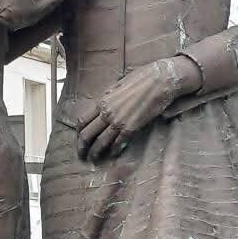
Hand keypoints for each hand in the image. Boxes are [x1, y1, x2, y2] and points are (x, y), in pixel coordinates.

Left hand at [76, 56, 201, 163]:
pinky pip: (119, 143)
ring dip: (96, 152)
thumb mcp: (117, 85)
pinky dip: (114, 151)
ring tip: (93, 160)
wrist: (159, 81)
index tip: (78, 139)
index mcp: (102, 101)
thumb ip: (108, 97)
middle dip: (82, 147)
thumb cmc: (140, 79)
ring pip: (101, 142)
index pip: (83, 120)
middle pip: (88, 134)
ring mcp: (119, 121)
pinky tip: (112, 155)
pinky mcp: (132, 128)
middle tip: (81, 155)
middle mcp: (107, 112)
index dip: (78, 132)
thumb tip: (104, 103)